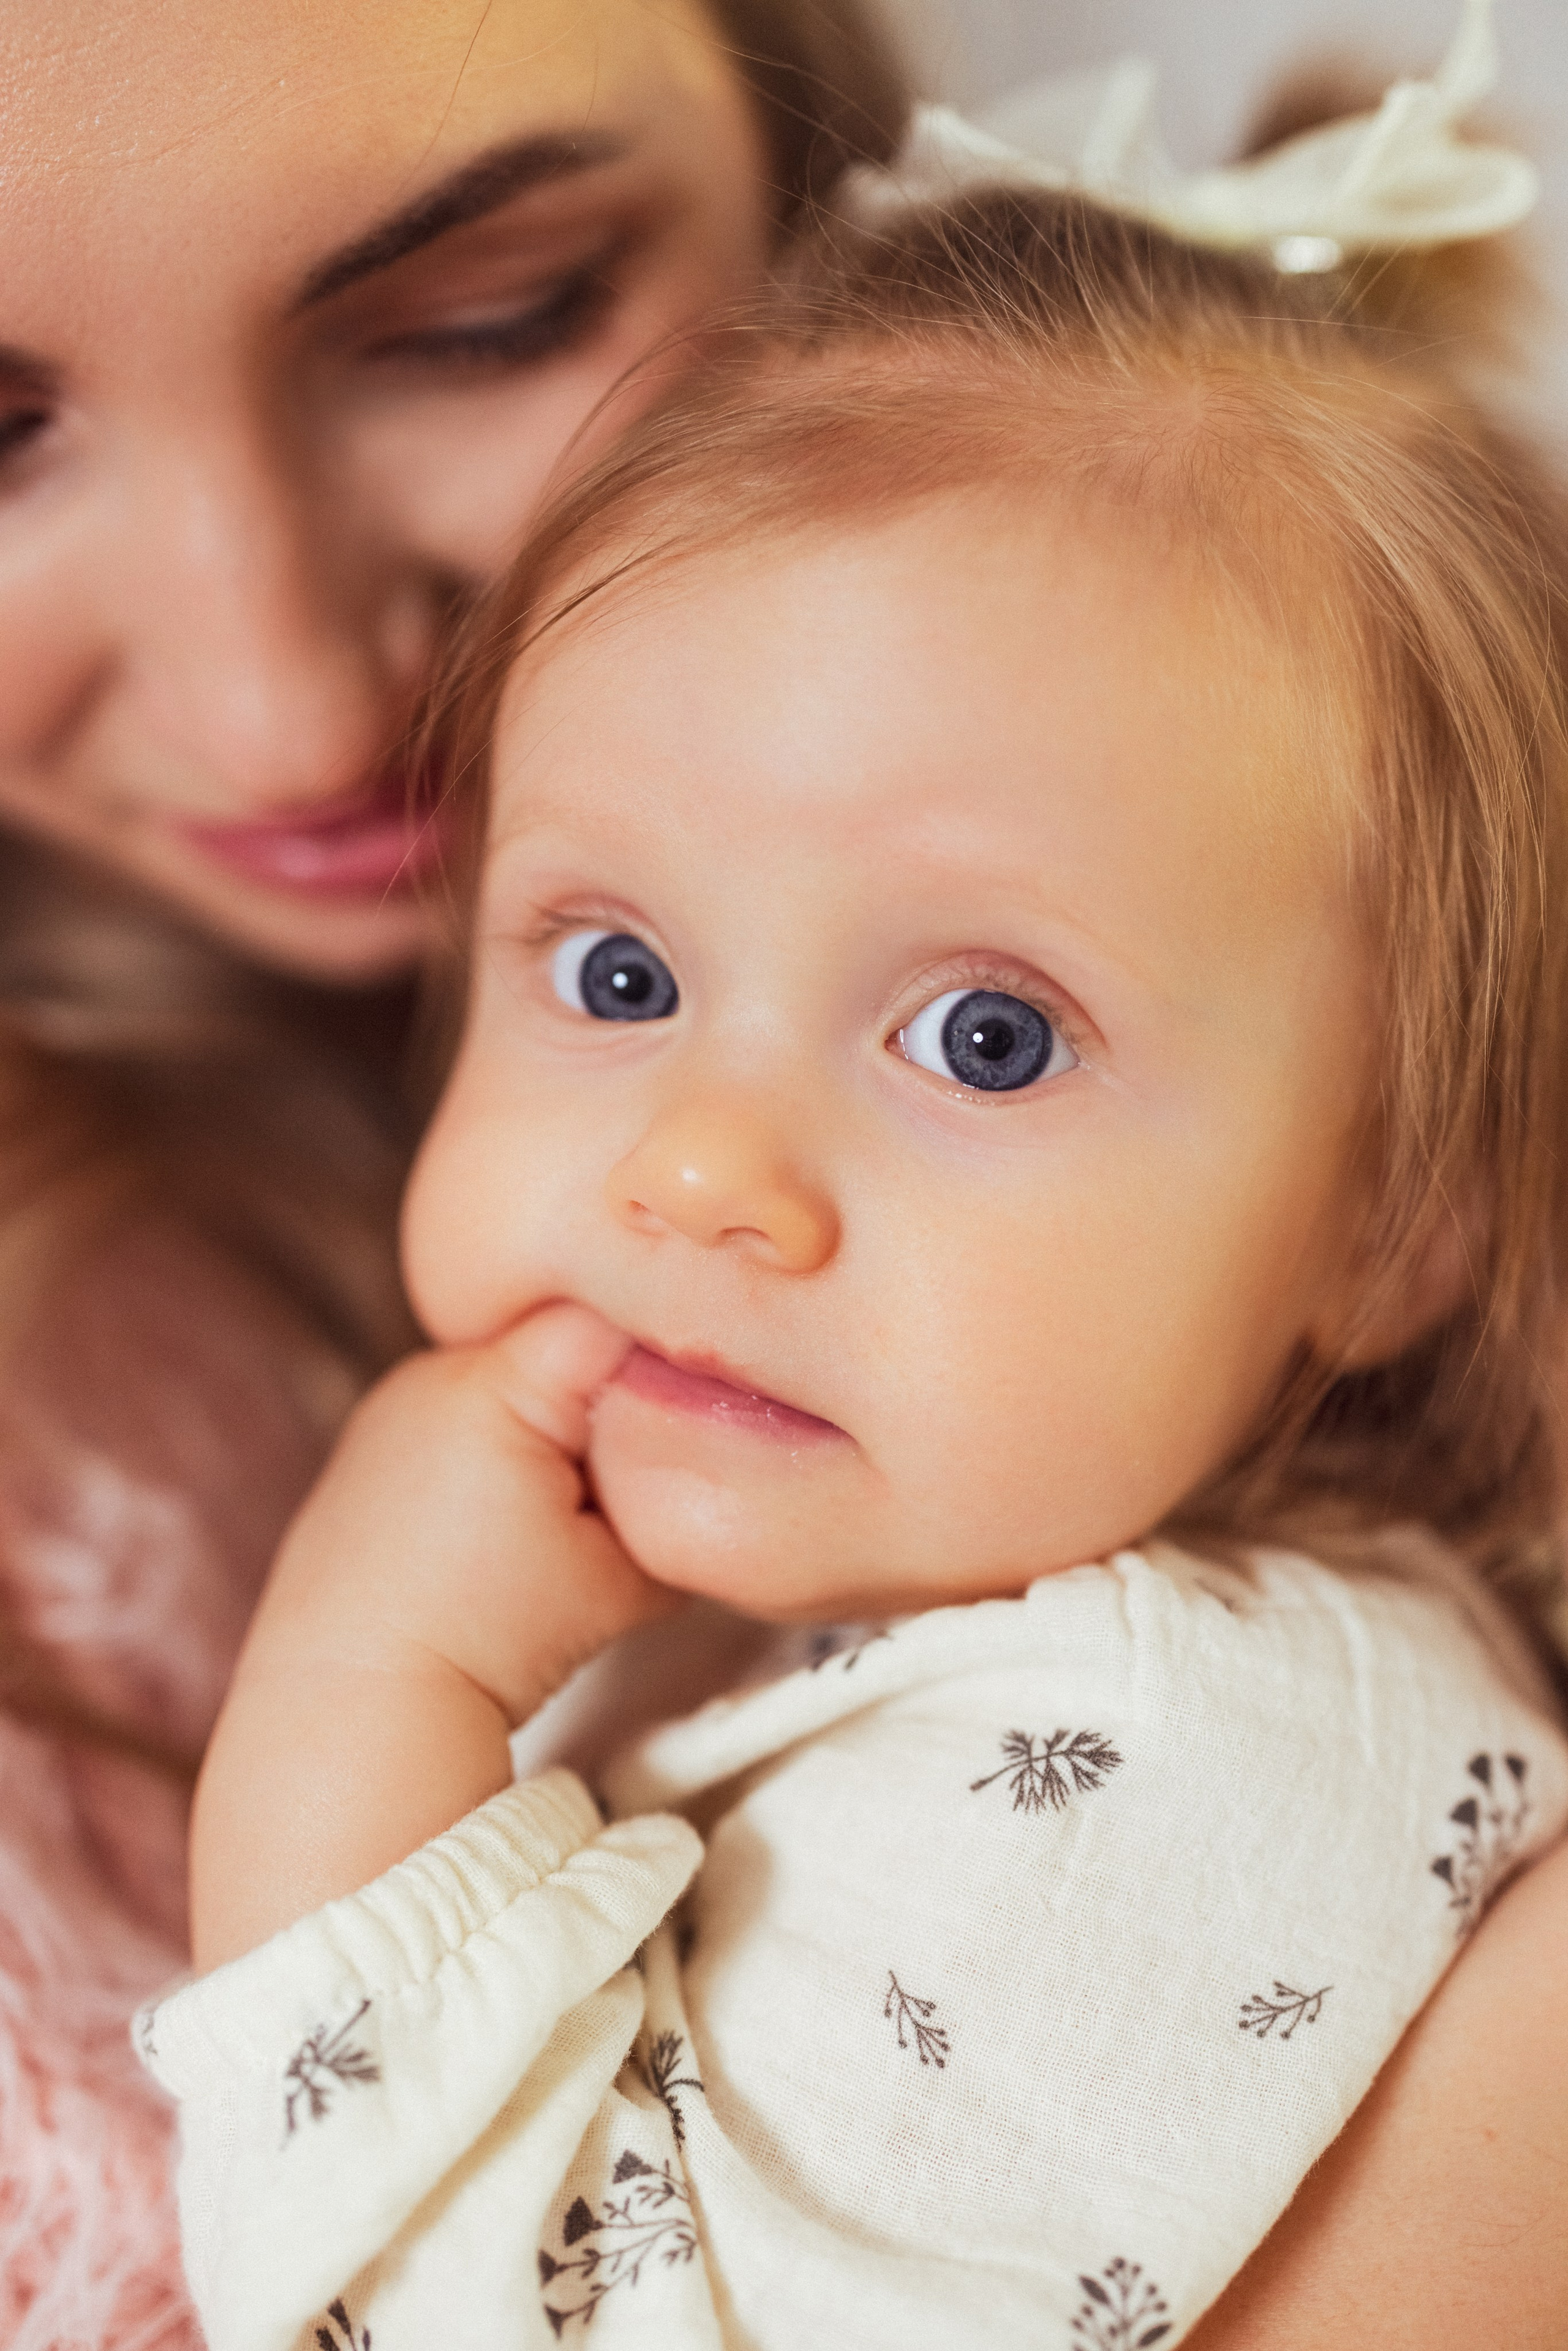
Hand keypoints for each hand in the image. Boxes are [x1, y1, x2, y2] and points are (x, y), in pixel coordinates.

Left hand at [191, 1305, 677, 1967]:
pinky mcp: (372, 1443)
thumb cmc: (493, 1641)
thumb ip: (675, 1508)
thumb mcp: (626, 1575)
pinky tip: (505, 1517)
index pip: (614, 1326)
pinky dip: (499, 1447)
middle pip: (563, 1347)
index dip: (667, 1368)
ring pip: (514, 1380)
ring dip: (552, 1425)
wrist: (357, 1704)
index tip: (695, 1424)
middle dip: (611, 1402)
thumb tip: (711, 1474)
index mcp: (497, 1385)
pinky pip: (464, 1413)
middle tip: (635, 1476)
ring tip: (561, 1509)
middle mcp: (435, 1371)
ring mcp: (395, 1403)